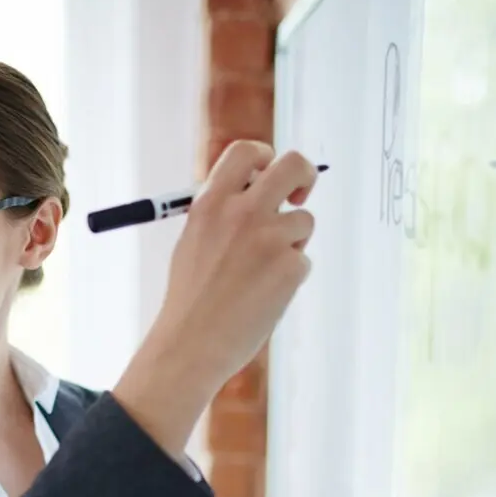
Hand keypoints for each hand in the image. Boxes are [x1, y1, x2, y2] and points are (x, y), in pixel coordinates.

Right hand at [115, 141, 318, 456]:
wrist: (191, 344)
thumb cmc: (190, 299)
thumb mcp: (193, 242)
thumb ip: (223, 213)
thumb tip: (258, 194)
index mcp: (211, 203)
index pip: (247, 151)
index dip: (265, 157)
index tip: (269, 174)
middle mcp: (242, 213)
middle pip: (294, 164)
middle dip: (305, 175)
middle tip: (300, 195)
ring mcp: (269, 238)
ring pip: (303, 222)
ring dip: (291, 243)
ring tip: (260, 274)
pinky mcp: (290, 266)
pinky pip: (302, 261)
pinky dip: (288, 277)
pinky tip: (262, 296)